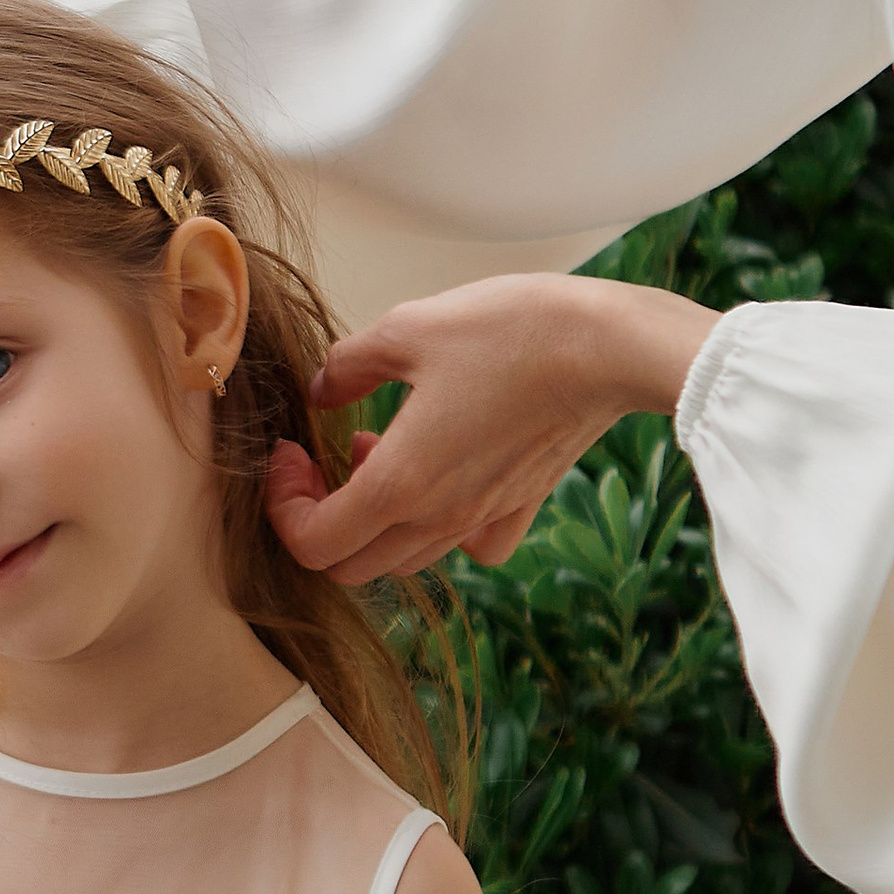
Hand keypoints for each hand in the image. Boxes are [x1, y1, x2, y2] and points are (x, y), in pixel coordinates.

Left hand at [264, 275, 715, 584]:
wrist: (609, 346)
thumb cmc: (511, 331)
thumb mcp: (408, 328)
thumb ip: (347, 365)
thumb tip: (322, 389)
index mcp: (400, 484)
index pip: (311, 544)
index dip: (283, 505)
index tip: (292, 452)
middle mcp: (438, 519)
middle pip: (350, 565)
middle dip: (318, 518)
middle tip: (320, 458)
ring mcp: (483, 518)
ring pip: (403, 559)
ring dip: (372, 518)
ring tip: (377, 448)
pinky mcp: (521, 506)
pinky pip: (472, 547)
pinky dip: (442, 530)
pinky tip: (445, 481)